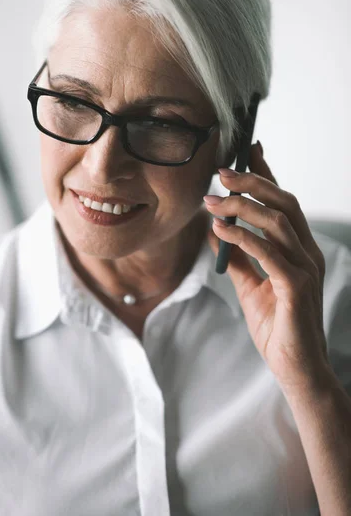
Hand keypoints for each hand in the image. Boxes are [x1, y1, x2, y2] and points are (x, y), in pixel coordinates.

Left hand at [204, 142, 329, 393]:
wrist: (295, 367)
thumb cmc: (277, 325)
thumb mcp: (250, 285)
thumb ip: (237, 257)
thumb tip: (216, 231)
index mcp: (299, 249)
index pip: (283, 203)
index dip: (266, 175)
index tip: (246, 152)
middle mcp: (307, 253)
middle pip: (283, 203)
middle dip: (252, 182)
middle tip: (221, 172)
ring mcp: (306, 268)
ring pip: (276, 222)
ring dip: (240, 207)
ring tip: (212, 201)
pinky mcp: (297, 287)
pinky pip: (269, 253)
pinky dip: (243, 237)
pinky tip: (220, 229)